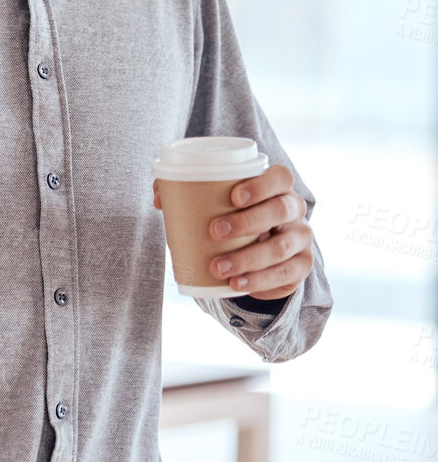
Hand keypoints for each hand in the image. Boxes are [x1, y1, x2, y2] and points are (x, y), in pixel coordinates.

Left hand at [153, 164, 313, 299]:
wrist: (260, 251)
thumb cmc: (235, 217)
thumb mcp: (218, 203)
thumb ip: (189, 193)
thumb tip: (161, 198)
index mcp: (277, 187)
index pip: (280, 177)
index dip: (261, 185)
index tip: (233, 197)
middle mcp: (294, 210)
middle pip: (281, 210)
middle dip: (248, 221)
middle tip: (214, 231)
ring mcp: (301, 238)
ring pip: (281, 246)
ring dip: (247, 258)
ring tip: (217, 267)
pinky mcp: (301, 265)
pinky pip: (285, 274)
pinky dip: (259, 280)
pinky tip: (237, 284)